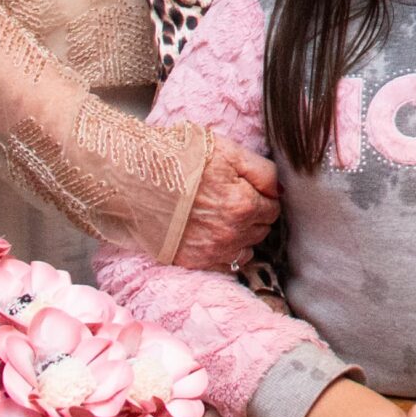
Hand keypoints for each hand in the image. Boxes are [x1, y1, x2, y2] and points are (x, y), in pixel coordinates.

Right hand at [171, 134, 280, 268]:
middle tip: (232, 198)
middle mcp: (231, 234)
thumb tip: (281, 191)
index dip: (263, 197)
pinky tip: (210, 234)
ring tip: (220, 217)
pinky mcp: (191, 261)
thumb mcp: (228, 151)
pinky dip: (222, 252)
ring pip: (245, 250)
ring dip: (240, 236)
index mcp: (244, 205)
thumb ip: (263, 172)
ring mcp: (211, 251)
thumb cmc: (181, 158)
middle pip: (261, 231)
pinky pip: (223, 265)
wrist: (134, 176)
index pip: (274, 209)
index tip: (248, 188)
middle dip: (254, 216)